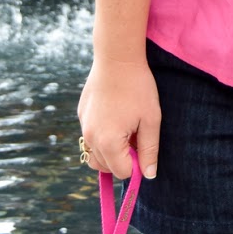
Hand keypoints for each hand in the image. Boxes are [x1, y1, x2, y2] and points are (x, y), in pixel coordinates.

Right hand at [77, 57, 160, 180]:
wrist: (117, 58)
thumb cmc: (138, 88)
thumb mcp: (151, 120)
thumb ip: (149, 150)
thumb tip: (148, 175)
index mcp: (108, 142)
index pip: (122, 173)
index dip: (136, 165)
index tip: (144, 146)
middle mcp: (90, 138)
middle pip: (106, 167)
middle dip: (123, 159)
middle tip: (137, 135)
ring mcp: (83, 126)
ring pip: (95, 155)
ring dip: (110, 152)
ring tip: (126, 130)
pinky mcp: (81, 115)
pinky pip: (91, 137)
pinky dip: (102, 137)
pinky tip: (116, 117)